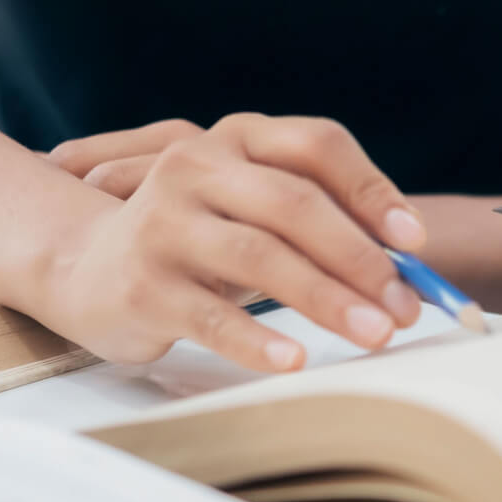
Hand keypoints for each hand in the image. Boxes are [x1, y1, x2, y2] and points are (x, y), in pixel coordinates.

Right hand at [42, 114, 426, 370]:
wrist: (86, 269)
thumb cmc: (197, 243)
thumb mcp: (252, 211)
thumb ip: (320, 222)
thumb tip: (407, 271)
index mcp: (236, 140)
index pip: (317, 145)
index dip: (372, 189)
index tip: (416, 241)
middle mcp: (196, 168)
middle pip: (294, 203)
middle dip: (360, 259)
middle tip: (404, 307)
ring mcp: (163, 223)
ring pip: (259, 256)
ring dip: (326, 299)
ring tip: (372, 334)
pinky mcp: (144, 283)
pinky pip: (212, 315)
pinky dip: (258, 340)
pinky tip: (295, 360)